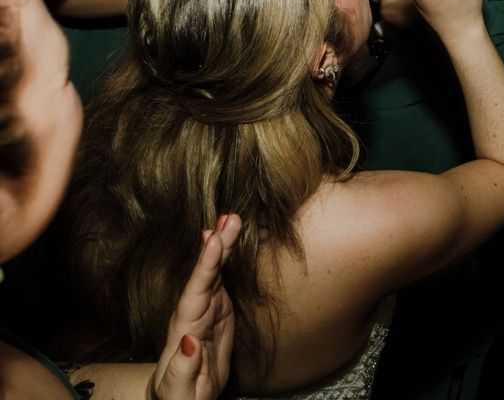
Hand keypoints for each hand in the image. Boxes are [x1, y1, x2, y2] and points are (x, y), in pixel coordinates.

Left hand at [150, 213, 240, 399]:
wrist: (180, 398)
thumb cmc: (178, 397)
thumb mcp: (179, 390)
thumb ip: (183, 366)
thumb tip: (189, 339)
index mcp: (184, 329)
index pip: (195, 292)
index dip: (205, 266)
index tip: (213, 240)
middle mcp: (193, 313)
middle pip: (205, 273)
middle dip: (217, 245)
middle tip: (229, 217)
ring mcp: (205, 309)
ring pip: (213, 271)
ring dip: (222, 244)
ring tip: (230, 218)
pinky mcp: (217, 311)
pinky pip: (221, 278)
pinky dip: (224, 258)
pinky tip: (224, 240)